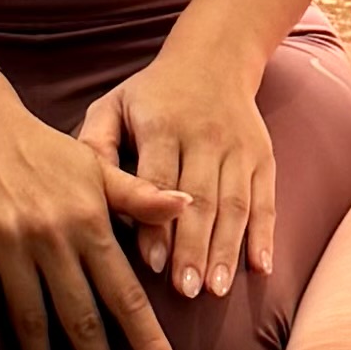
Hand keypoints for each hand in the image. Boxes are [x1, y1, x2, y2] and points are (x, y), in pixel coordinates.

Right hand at [0, 72, 183, 349]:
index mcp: (90, 223)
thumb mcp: (95, 165)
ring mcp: (10, 242)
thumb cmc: (42, 147)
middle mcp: (54, 238)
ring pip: (32, 316)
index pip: (127, 294)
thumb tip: (188, 207)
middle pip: (83, 318)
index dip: (148, 340)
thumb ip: (139, 196)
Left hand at [77, 39, 278, 304]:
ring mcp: (238, 148)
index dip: (157, 223)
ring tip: (216, 289)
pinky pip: (266, 200)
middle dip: (194, 248)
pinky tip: (259, 268)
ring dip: (227, 249)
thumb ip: (96, 147)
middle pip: (201, 198)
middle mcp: (204, 136)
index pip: (159, 179)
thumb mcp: (114, 106)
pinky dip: (264, 235)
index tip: (153, 264)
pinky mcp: (263, 157)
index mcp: (162, 124)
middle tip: (187, 290)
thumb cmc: (151, 94)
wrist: (214, 59)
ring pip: (235, 204)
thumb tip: (84, 194)